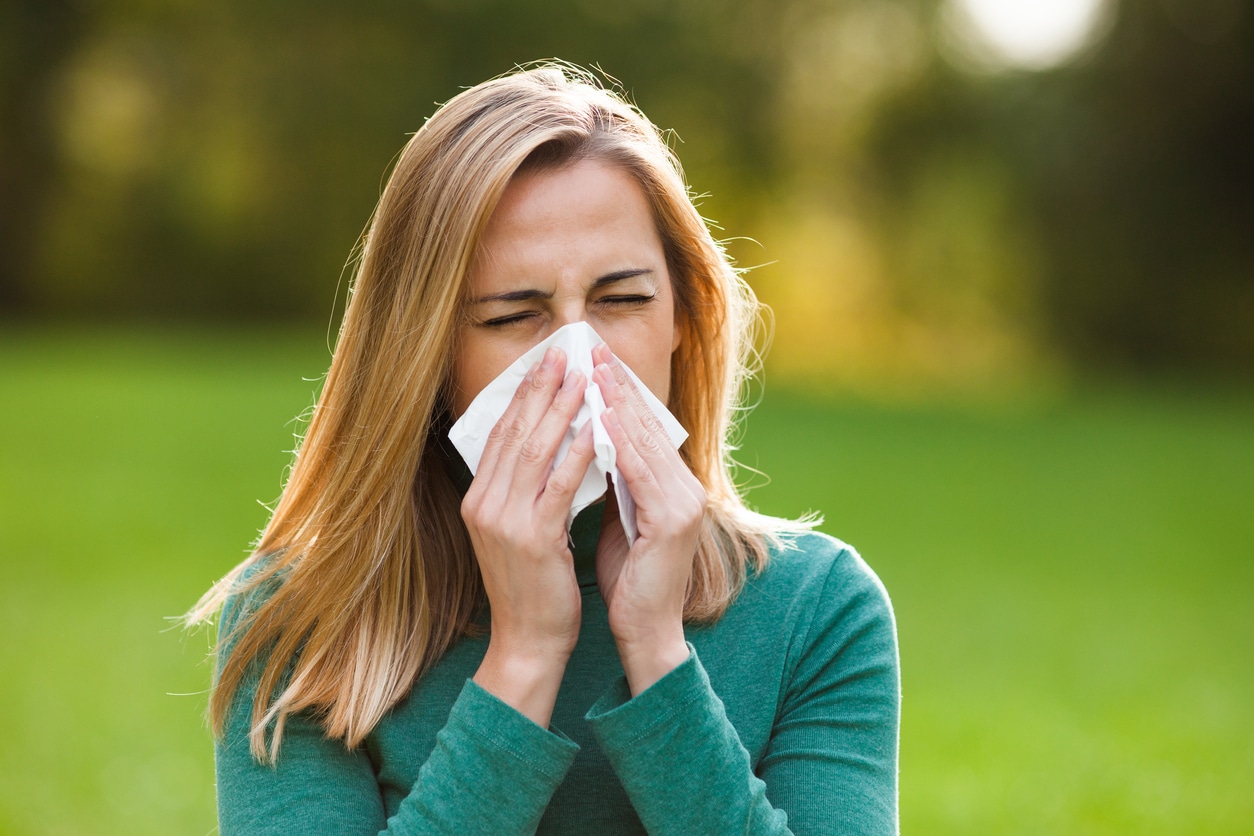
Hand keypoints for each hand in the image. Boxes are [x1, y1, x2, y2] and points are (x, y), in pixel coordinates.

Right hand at [462, 346, 597, 725]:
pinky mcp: (533, 539)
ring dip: (562, 410)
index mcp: (478, 500)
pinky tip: (598, 429)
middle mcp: (484, 505)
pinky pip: (559, 485)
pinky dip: (579, 452)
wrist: (528, 640)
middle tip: (564, 354)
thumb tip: (548, 444)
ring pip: (535, 451)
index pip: (500, 434)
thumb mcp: (519, 531)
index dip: (523, 396)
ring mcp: (505, 522)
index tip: (545, 363)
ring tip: (583, 379)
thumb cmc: (532, 586)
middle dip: (541, 390)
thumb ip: (524, 491)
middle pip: (514, 433)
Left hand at [592, 342, 705, 695]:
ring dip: (617, 403)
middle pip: (649, 425)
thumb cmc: (629, 579)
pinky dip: (620, 443)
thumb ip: (614, 482)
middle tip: (590, 349)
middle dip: (617, 386)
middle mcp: (686, 488)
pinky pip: (642, 472)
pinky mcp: (673, 521)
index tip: (591, 360)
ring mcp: (684, 503)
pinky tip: (601, 418)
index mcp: (674, 487)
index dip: (618, 392)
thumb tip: (588, 443)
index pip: (645, 428)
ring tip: (593, 370)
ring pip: (646, 442)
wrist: (646, 632)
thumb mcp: (619, 519)